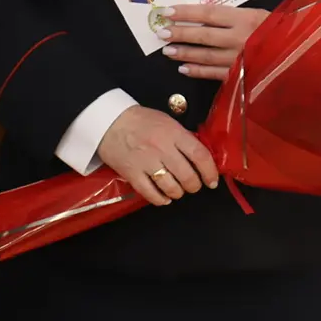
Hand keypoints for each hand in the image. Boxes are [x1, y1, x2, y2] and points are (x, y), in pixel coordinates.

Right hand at [96, 106, 219, 205]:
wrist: (108, 121)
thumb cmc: (140, 120)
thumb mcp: (166, 121)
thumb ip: (182, 138)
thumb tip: (198, 157)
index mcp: (173, 133)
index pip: (199, 155)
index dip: (210, 172)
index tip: (212, 180)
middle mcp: (162, 148)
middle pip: (187, 176)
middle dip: (194, 186)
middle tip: (193, 186)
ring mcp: (146, 162)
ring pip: (171, 188)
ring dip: (178, 193)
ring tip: (177, 190)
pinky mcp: (132, 174)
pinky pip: (151, 194)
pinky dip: (161, 200)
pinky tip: (164, 197)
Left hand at [157, 3, 269, 81]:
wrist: (302, 55)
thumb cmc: (278, 31)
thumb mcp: (259, 16)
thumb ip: (233, 17)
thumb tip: (201, 17)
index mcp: (245, 18)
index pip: (208, 13)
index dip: (186, 12)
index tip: (167, 11)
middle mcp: (241, 38)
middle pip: (203, 34)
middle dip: (180, 33)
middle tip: (160, 31)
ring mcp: (241, 59)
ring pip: (206, 56)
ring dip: (185, 53)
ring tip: (167, 51)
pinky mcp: (242, 76)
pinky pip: (215, 74)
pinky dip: (198, 71)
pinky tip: (184, 68)